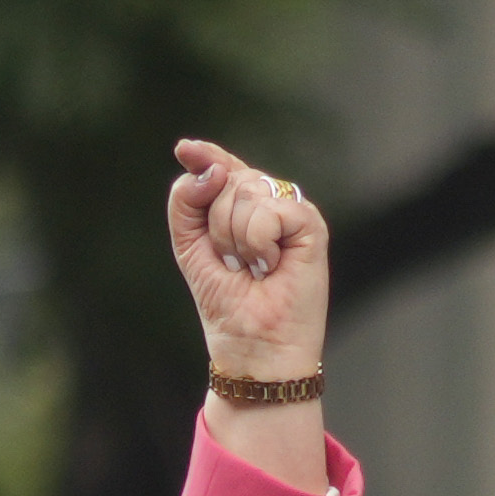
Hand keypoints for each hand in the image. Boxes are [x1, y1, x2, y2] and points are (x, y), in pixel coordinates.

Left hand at [166, 136, 327, 392]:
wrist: (254, 345)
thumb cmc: (227, 304)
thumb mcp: (189, 247)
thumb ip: (185, 202)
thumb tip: (211, 169)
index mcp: (243, 207)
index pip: (222, 168)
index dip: (205, 156)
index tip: (184, 149)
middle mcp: (270, 202)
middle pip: (226, 180)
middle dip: (217, 227)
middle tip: (235, 264)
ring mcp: (291, 210)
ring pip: (243, 192)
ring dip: (236, 240)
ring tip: (255, 269)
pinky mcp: (310, 222)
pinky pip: (266, 210)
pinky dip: (258, 243)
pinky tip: (272, 266)